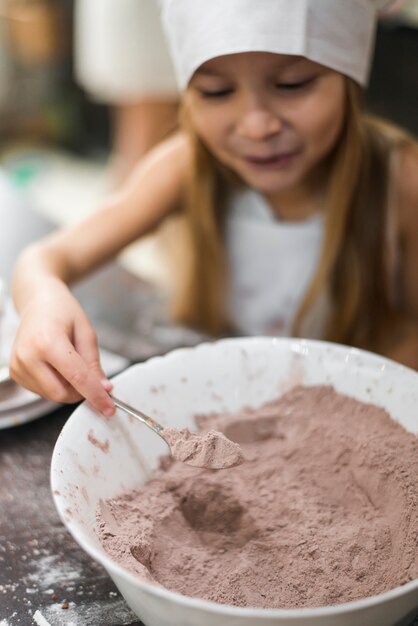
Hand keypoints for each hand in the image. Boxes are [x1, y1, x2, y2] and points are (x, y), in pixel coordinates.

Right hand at [9, 281, 114, 415]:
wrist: (37, 302)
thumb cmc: (62, 311)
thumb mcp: (86, 332)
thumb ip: (93, 363)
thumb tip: (103, 389)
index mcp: (47, 342)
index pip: (77, 378)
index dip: (96, 395)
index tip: (109, 407)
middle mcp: (27, 356)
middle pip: (62, 393)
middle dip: (81, 392)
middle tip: (92, 377)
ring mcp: (18, 366)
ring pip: (52, 395)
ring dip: (68, 387)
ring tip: (68, 360)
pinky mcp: (14, 373)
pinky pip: (42, 391)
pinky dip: (56, 384)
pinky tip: (56, 364)